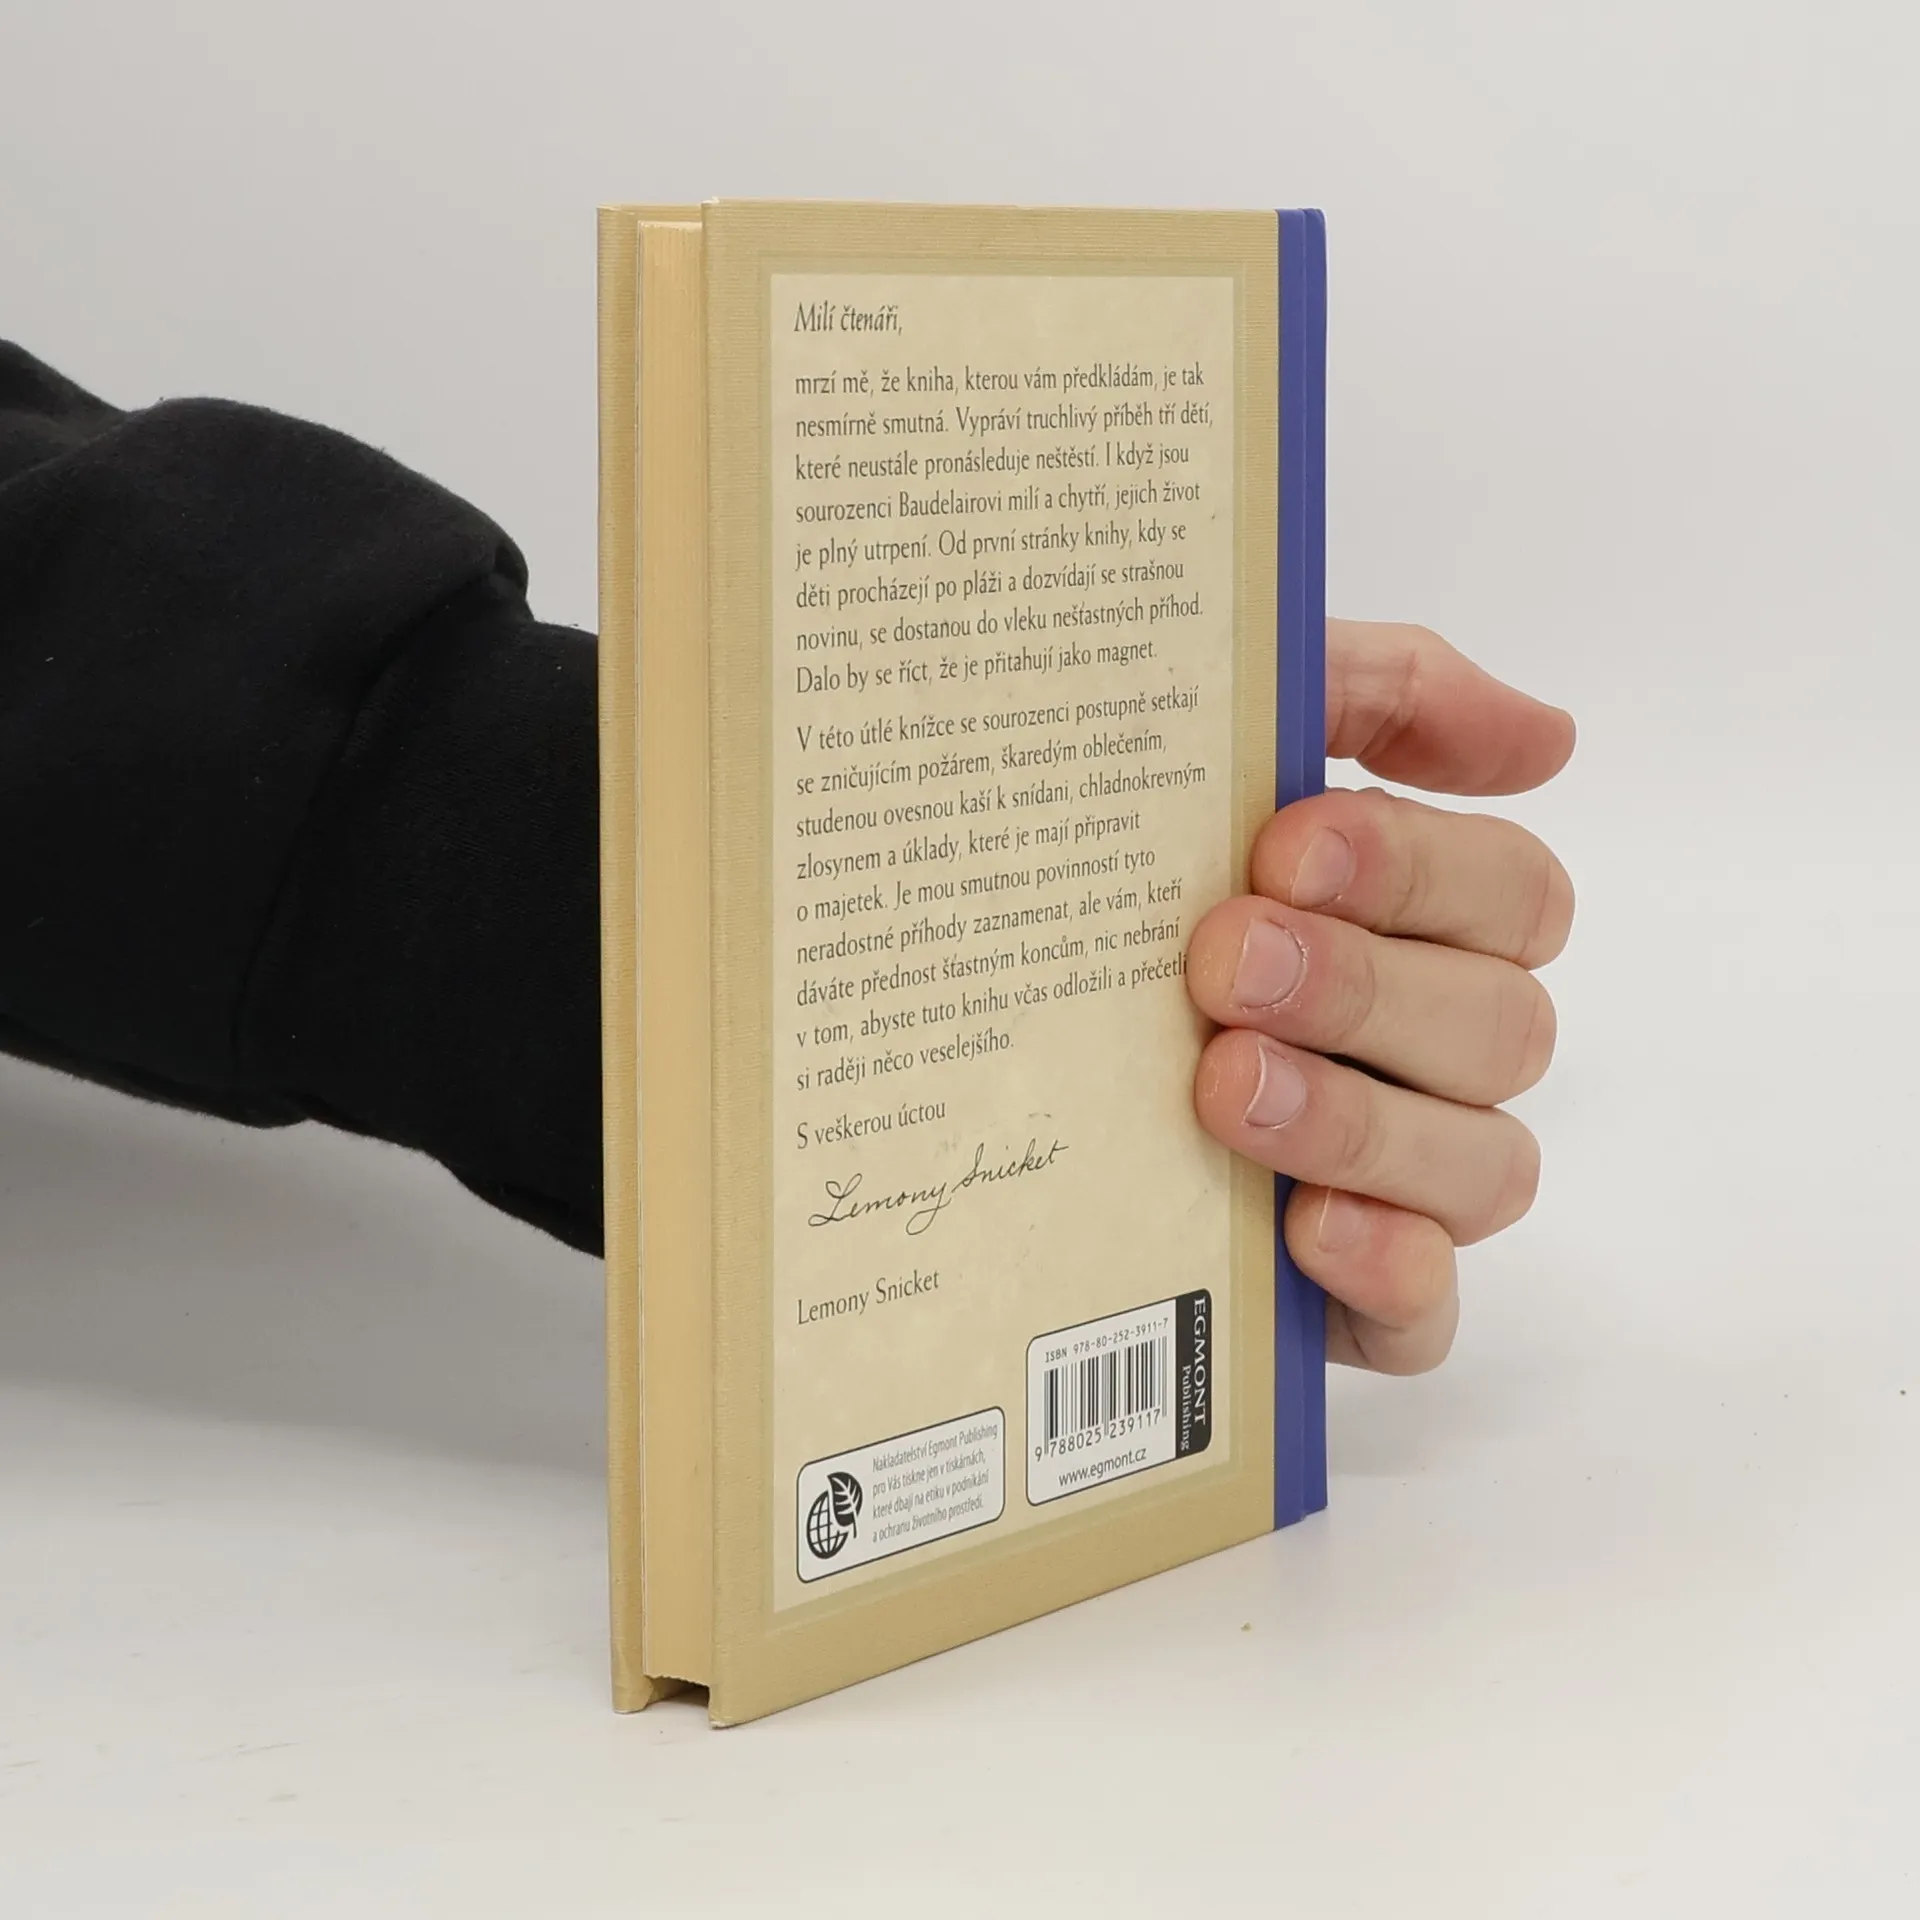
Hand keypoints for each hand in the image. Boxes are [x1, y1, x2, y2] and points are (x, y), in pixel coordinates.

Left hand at [1185, 620, 1574, 1373]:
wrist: (964, 1028)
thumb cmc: (1121, 869)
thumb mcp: (1222, 740)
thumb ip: (1379, 696)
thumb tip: (1547, 739)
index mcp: (1423, 924)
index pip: (1514, 895)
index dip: (1418, 870)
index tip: (1282, 848)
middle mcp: (1433, 1052)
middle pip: (1504, 1029)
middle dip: (1364, 988)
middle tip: (1222, 964)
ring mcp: (1402, 1180)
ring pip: (1484, 1168)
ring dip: (1359, 1121)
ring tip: (1224, 1086)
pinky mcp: (1349, 1296)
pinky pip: (1427, 1314)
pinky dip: (1386, 1274)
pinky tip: (1303, 1228)